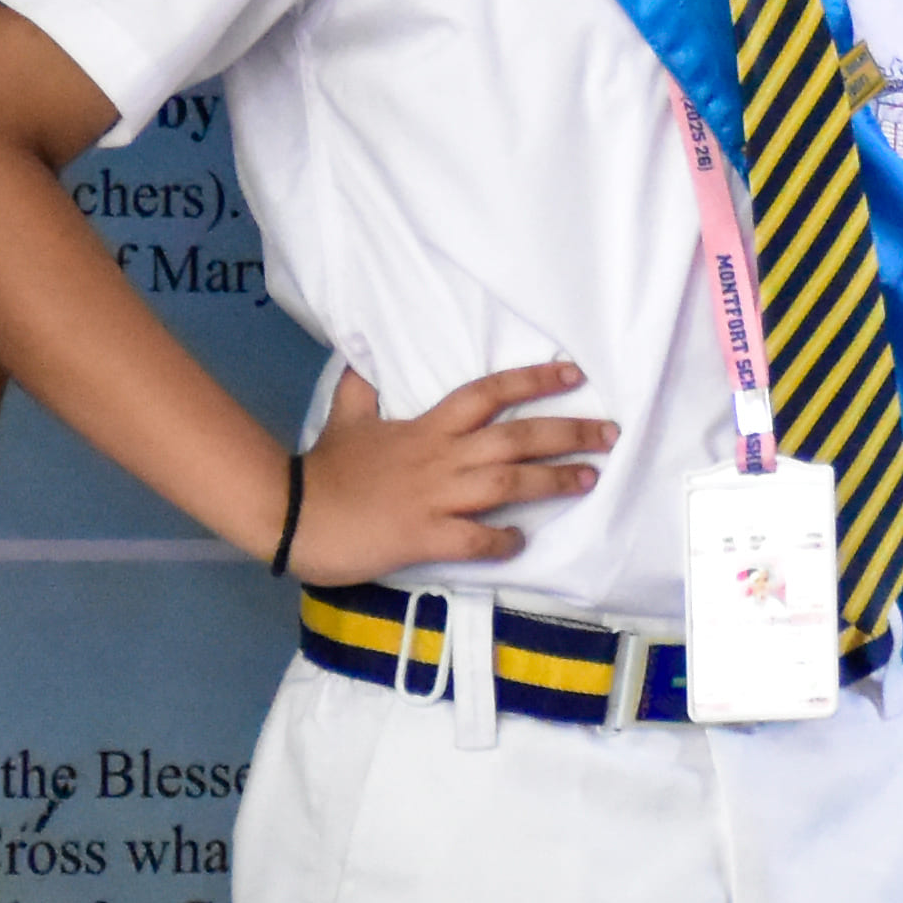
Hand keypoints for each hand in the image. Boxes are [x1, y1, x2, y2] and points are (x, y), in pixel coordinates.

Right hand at [287, 362, 615, 585]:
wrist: (293, 512)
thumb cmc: (323, 469)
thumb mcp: (344, 418)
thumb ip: (360, 391)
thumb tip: (361, 361)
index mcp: (426, 427)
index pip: (489, 393)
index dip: (533, 380)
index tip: (573, 375)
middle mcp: (441, 458)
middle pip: (515, 437)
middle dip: (568, 433)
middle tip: (608, 433)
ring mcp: (436, 498)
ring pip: (507, 483)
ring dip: (553, 481)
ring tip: (589, 479)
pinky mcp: (425, 537)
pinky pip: (475, 538)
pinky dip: (502, 540)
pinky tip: (521, 541)